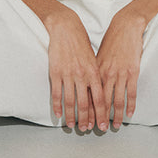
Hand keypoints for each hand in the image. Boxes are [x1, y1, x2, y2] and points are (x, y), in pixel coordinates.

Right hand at [43, 8, 101, 130]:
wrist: (66, 28)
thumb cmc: (81, 42)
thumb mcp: (93, 59)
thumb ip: (96, 75)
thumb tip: (100, 91)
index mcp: (95, 72)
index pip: (100, 99)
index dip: (101, 114)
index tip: (102, 125)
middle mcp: (83, 75)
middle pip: (86, 103)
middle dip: (88, 119)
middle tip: (87, 130)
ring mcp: (68, 75)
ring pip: (71, 101)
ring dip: (72, 116)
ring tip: (73, 126)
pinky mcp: (56, 72)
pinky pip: (57, 93)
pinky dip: (57, 106)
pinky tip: (58, 115)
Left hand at [95, 8, 143, 131]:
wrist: (125, 26)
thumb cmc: (111, 40)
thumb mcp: (97, 56)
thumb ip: (94, 72)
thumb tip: (88, 85)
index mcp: (94, 71)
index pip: (88, 96)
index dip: (86, 111)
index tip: (85, 122)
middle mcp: (105, 74)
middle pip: (100, 101)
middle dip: (98, 117)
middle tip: (98, 130)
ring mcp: (119, 74)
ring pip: (116, 100)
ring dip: (115, 115)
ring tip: (114, 126)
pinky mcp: (132, 72)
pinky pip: (130, 93)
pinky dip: (130, 105)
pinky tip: (130, 114)